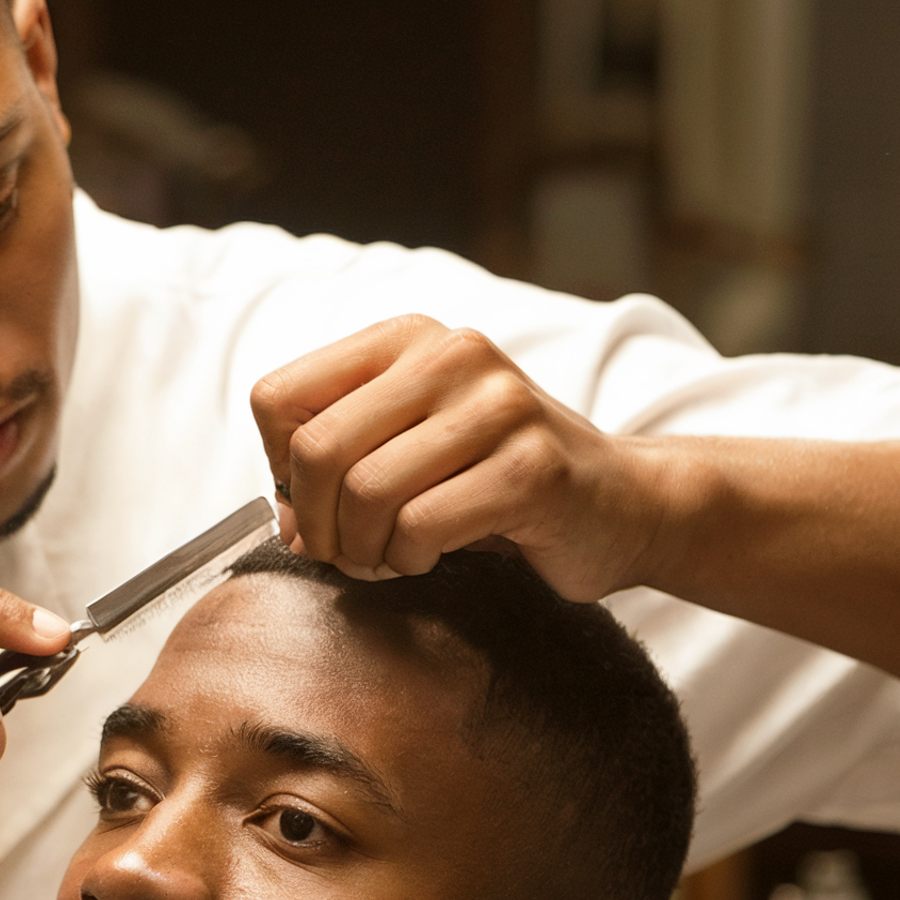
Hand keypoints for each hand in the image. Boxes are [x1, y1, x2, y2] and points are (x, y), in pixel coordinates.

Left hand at [251, 315, 670, 600]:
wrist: (621, 504)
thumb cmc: (497, 479)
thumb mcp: (410, 443)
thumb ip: (341, 457)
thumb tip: (287, 520)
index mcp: (406, 338)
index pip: (277, 397)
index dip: (279, 468)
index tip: (315, 505)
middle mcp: (452, 355)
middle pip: (317, 448)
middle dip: (317, 523)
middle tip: (344, 554)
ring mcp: (498, 406)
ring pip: (367, 491)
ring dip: (364, 550)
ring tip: (391, 558)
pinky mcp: (531, 467)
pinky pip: (421, 526)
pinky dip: (410, 560)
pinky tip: (430, 557)